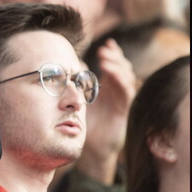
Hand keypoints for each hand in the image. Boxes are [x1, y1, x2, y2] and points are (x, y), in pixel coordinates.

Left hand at [77, 39, 135, 182]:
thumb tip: (65, 66)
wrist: (92, 148)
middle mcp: (116, 90)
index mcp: (106, 86)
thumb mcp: (76, 100)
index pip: (114, 65)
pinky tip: (111, 74)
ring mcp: (121, 99)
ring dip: (117, 66)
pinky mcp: (124, 109)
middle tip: (104, 50)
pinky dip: (121, 80)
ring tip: (104, 60)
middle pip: (122, 67)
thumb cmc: (82, 124)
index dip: (113, 53)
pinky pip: (127, 91)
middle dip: (115, 56)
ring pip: (126, 76)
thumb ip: (73, 84)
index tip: (108, 43)